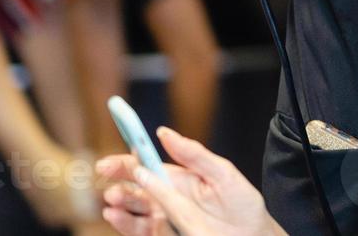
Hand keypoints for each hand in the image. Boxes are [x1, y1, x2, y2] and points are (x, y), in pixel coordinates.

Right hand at [97, 127, 283, 235]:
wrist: (252, 235)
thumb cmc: (241, 203)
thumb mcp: (222, 172)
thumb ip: (193, 154)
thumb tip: (164, 133)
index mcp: (179, 177)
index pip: (149, 163)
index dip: (131, 155)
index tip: (118, 149)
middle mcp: (166, 196)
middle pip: (135, 183)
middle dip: (118, 174)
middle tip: (105, 169)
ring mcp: (163, 216)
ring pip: (133, 206)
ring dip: (120, 199)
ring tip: (113, 194)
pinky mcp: (163, 234)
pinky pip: (138, 229)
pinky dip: (123, 222)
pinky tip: (114, 214)